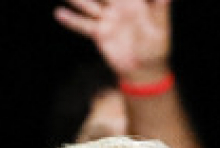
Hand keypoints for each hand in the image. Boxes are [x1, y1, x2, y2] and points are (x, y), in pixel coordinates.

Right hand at [55, 0, 172, 83]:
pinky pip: (83, 25)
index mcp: (134, 1)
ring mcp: (107, 19)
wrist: (143, 69)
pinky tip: (59, 13)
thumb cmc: (157, 46)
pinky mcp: (99, 33)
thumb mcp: (161, 26)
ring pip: (89, 4)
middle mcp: (118, 6)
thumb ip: (160, 8)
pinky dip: (71, 20)